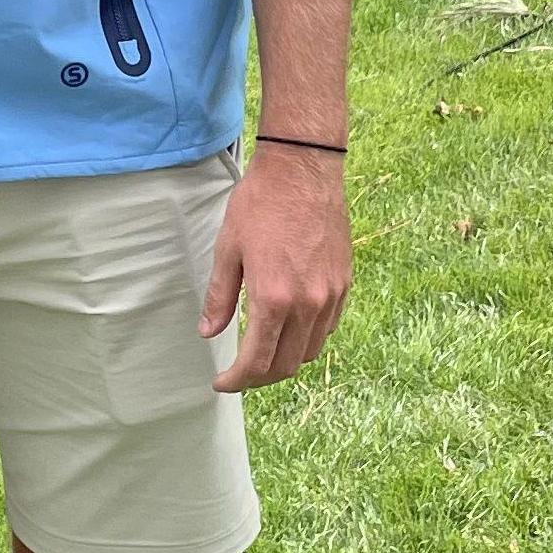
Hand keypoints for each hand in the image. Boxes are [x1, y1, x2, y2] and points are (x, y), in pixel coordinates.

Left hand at [201, 143, 352, 391]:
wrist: (303, 169)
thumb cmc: (261, 204)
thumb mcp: (228, 249)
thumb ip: (220, 297)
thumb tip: (208, 333)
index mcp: (274, 299)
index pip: (257, 362)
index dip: (236, 381)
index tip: (222, 383)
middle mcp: (308, 305)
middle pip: (286, 366)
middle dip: (259, 379)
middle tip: (239, 374)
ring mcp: (330, 295)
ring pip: (310, 351)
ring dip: (284, 360)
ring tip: (263, 352)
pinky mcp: (344, 283)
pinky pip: (328, 327)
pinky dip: (307, 338)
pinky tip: (289, 327)